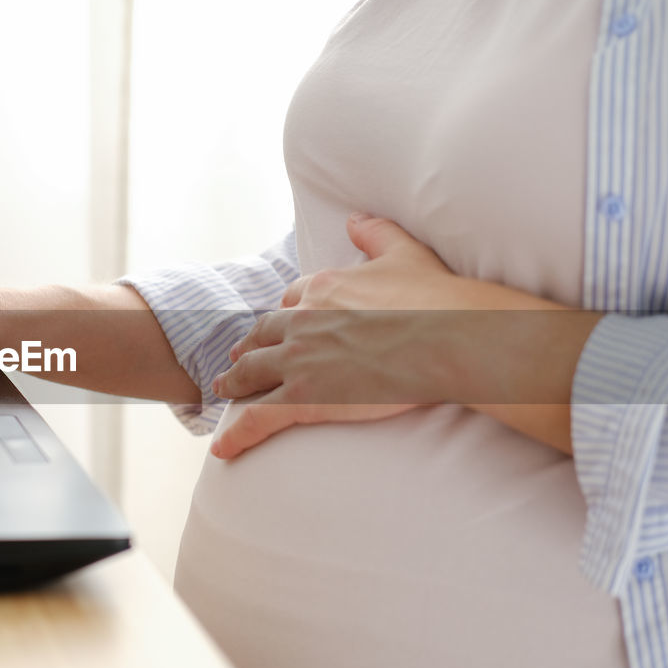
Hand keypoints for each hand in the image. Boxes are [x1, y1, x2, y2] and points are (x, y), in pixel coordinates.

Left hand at [209, 213, 471, 458]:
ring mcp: (298, 361)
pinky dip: (236, 433)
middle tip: (239, 358)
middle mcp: (302, 322)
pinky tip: (223, 448)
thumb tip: (355, 218)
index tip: (278, 325)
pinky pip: (258, 418)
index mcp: (323, 288)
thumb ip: (376, 233)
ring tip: (225, 390)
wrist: (445, 340)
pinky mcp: (302, 397)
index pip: (291, 301)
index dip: (284, 315)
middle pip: (263, 336)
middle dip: (249, 347)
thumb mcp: (402, 252)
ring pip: (252, 373)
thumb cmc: (433, 299)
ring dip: (235, 382)